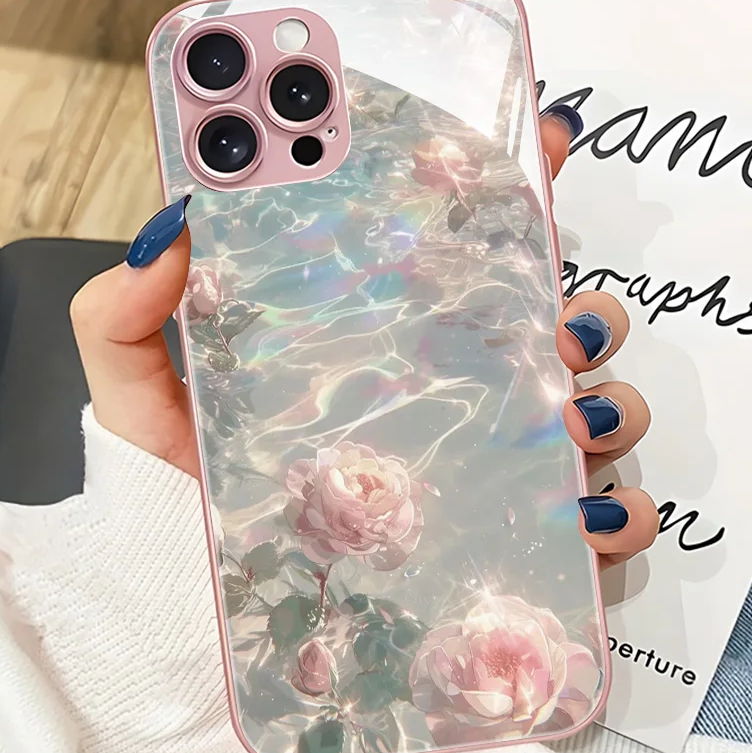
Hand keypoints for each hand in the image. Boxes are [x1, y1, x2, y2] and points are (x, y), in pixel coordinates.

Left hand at [70, 107, 657, 568]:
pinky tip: (590, 518)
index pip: (468, 251)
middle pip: (559, 325)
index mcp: (387, 339)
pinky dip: (623, 517)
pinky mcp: (515, 551)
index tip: (546, 138)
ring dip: (612, 402)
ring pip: (597, 412)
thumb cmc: (185, 498)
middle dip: (589, 308)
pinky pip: (602, 528)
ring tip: (573, 417)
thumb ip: (128, 314)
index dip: (518, 185)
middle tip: (564, 316)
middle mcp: (454, 394)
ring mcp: (493, 471)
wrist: (203, 614)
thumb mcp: (143, 396)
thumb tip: (172, 225)